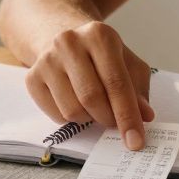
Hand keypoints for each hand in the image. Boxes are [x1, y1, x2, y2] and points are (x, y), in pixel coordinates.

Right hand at [24, 21, 155, 149]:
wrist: (65, 42)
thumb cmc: (102, 56)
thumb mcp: (127, 64)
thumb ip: (138, 89)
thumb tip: (145, 116)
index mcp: (99, 36)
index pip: (116, 83)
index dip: (128, 116)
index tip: (136, 141)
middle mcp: (69, 43)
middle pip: (92, 98)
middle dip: (108, 119)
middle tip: (115, 123)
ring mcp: (47, 60)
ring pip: (72, 111)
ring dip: (90, 119)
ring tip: (95, 107)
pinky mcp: (32, 77)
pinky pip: (56, 115)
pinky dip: (72, 119)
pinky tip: (76, 103)